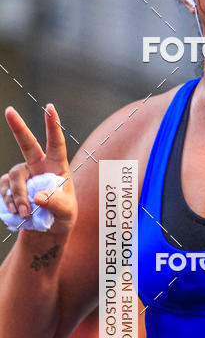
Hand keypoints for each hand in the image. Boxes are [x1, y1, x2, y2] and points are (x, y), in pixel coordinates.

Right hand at [1, 104, 77, 235]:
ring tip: (26, 213)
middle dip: (18, 127)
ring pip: (15, 177)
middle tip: (9, 110)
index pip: (56, 143)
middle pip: (26, 143)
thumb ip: (54, 203)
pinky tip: (17, 213)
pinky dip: (10, 201)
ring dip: (18, 196)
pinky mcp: (11, 186)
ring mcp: (23, 175)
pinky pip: (5, 189)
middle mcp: (38, 165)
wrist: (47, 229)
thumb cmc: (63, 216)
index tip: (50, 108)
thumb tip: (36, 197)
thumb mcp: (66, 212)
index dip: (53, 126)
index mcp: (56, 166)